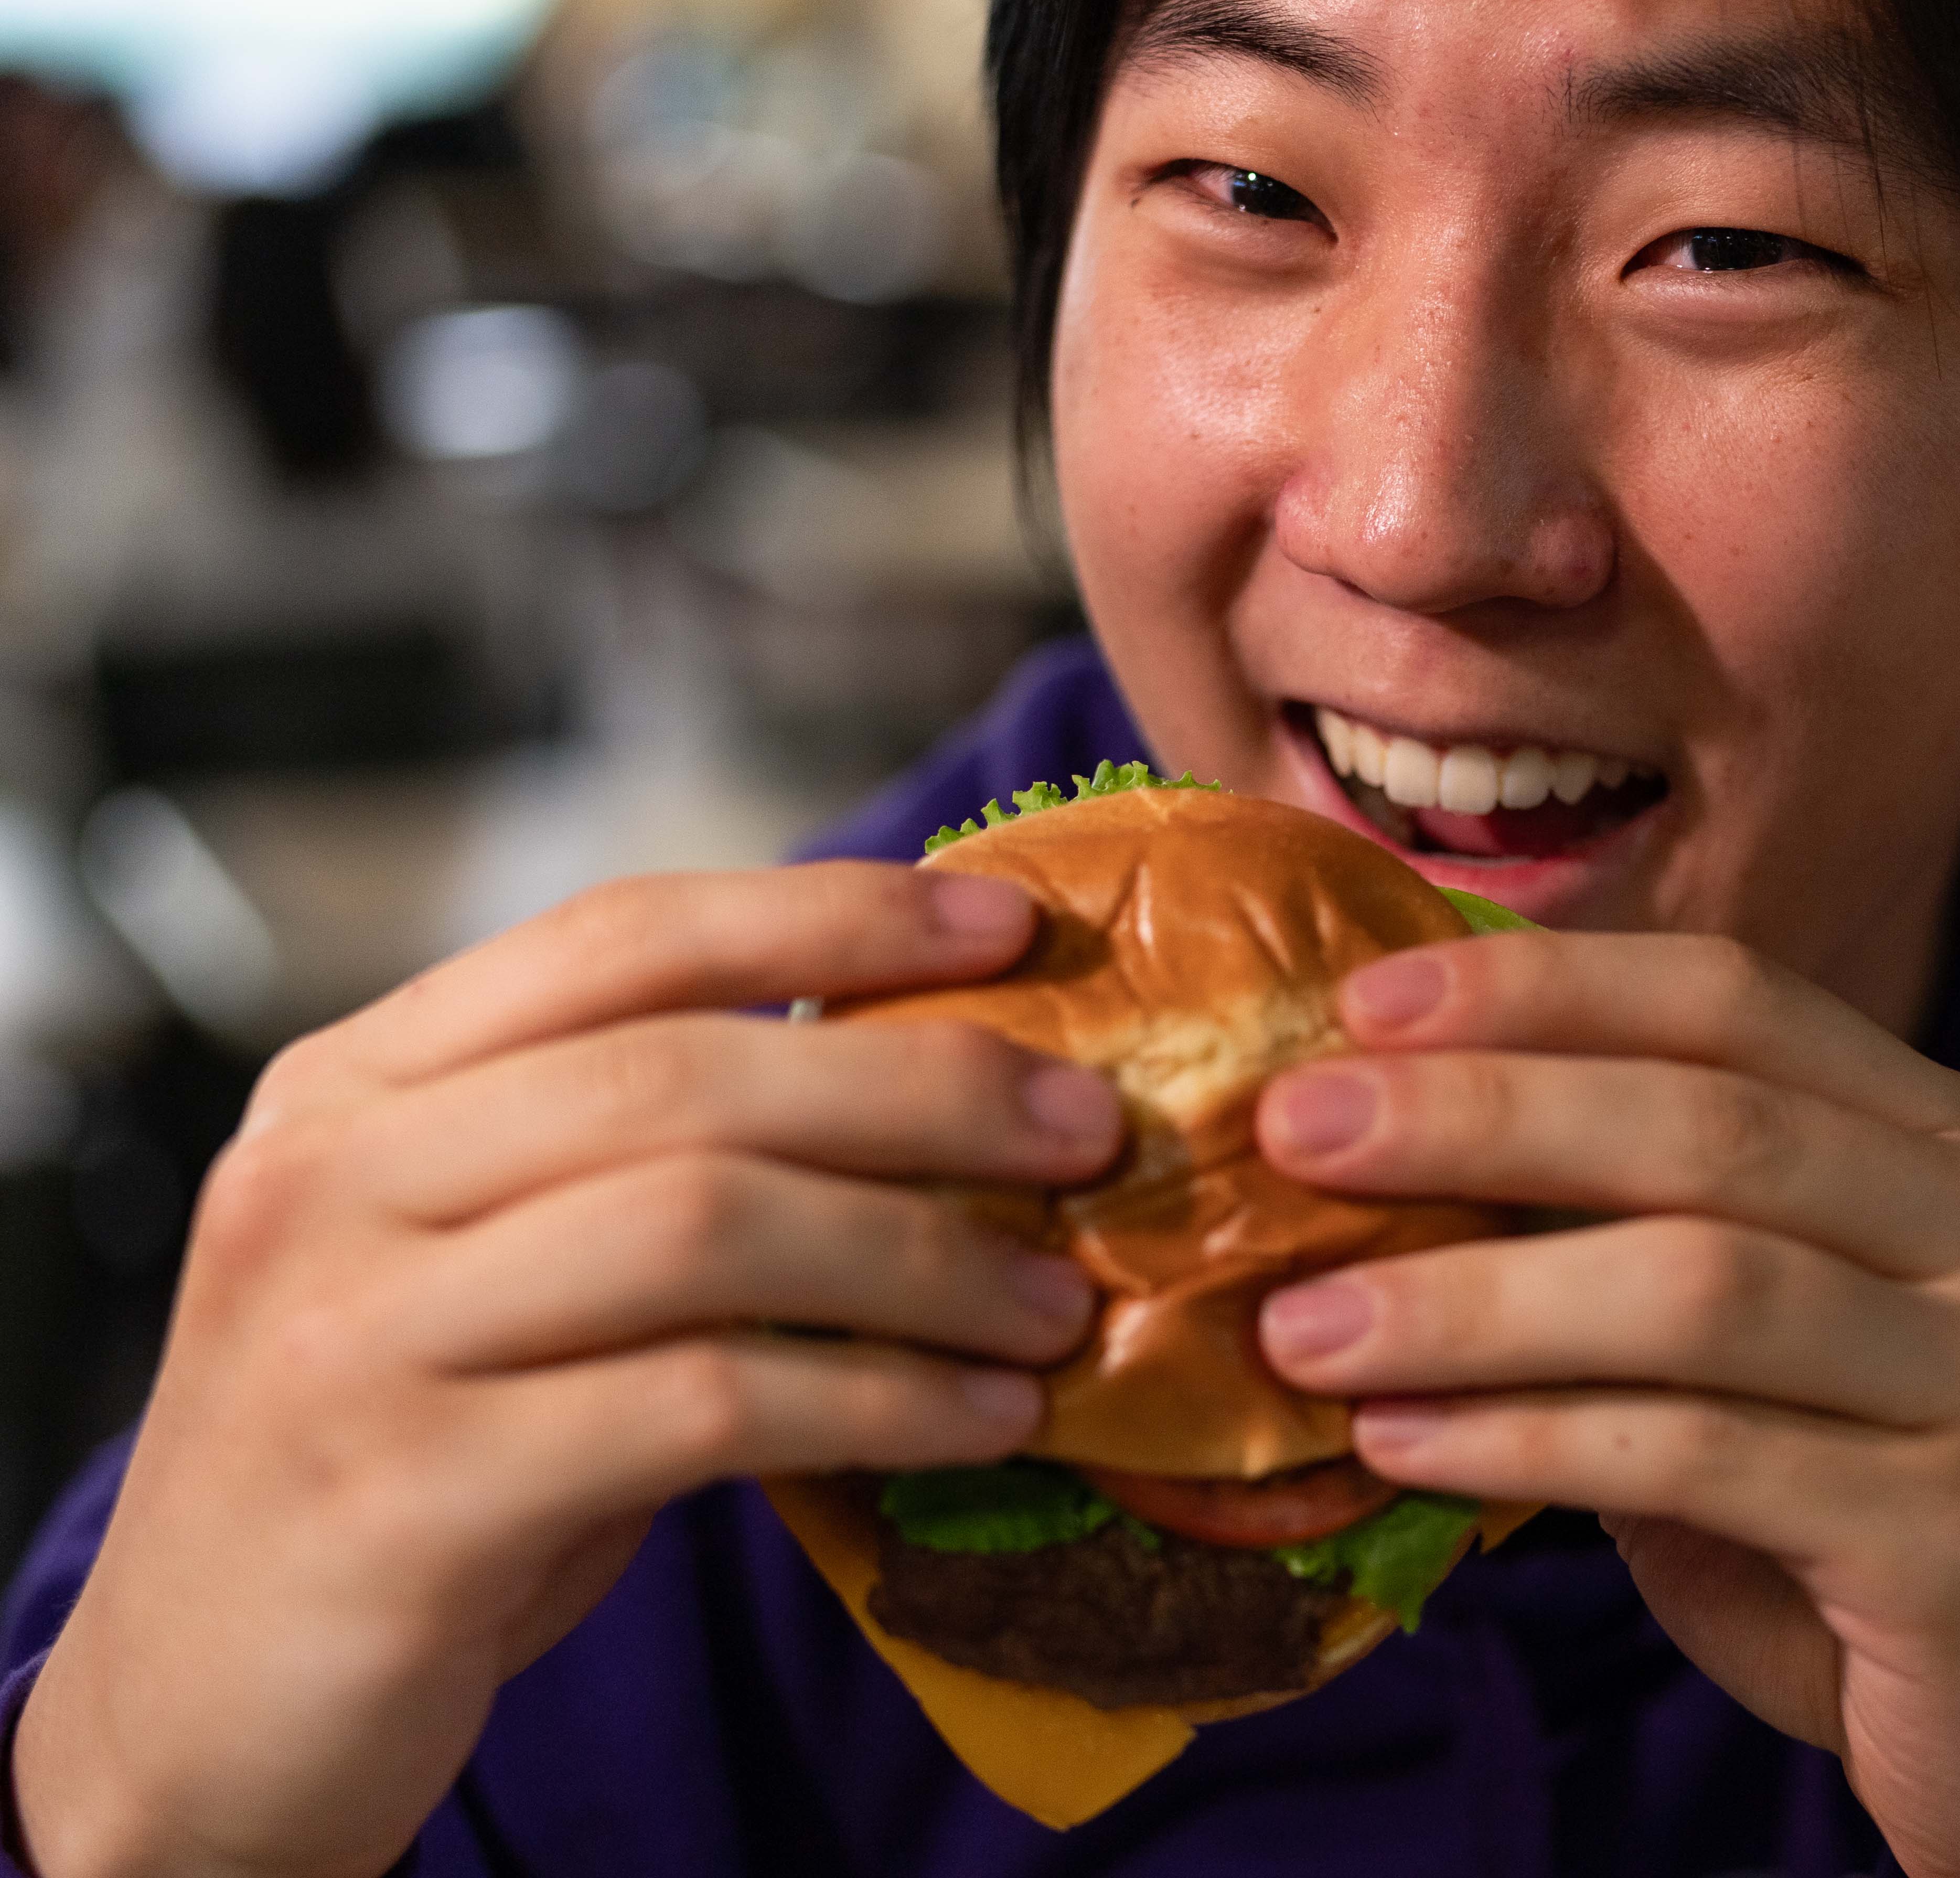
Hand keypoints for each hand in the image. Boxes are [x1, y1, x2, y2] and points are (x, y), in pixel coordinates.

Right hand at [13, 863, 1120, 1877]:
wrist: (196, 1718)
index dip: (833, 914)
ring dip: (923, 1259)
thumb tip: (926, 1079)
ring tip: (1057, 1305)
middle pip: (688, 1072)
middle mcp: (334, 1180)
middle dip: (926, 1087)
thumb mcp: (487, 1271)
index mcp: (357, 1085)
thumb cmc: (406, 1463)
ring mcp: (352, 1334)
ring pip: (705, 1224)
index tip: (1012, 924)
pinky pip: (702, 1406)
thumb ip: (636, 1163)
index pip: (625, 936)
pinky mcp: (406, 1496)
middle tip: (1090, 1128)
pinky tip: (983, 1424)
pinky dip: (877, 1403)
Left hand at [1252, 932, 1959, 1877]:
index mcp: (1959, 1143)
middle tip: (1297, 1129)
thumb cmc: (1858, 1524)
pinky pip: (1707, 1455)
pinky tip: (1403, 1446)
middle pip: (1714, 1125)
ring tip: (1305, 1327)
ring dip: (1476, 1298)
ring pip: (1705, 1286)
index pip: (1739, 1003)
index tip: (1365, 1003)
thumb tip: (1382, 1157)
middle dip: (1484, 1114)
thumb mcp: (1753, 1352)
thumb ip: (1627, 1244)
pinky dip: (1532, 1439)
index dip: (1548, 989)